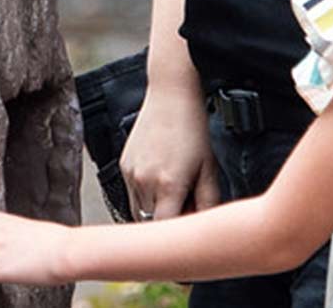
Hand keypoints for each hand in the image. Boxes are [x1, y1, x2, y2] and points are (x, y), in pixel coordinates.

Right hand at [118, 82, 220, 219]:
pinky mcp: (124, 165)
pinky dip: (145, 195)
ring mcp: (130, 173)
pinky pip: (132, 193)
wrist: (170, 97)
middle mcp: (144, 181)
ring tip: (173, 190)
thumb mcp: (209, 169)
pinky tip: (160, 176)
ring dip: (154, 210)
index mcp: (168, 185)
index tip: (187, 228)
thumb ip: (207, 204)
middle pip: (150, 223)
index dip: (176, 235)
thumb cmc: (192, 130)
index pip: (164, 228)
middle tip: (185, 205)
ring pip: (138, 211)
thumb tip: (204, 226)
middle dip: (167, 221)